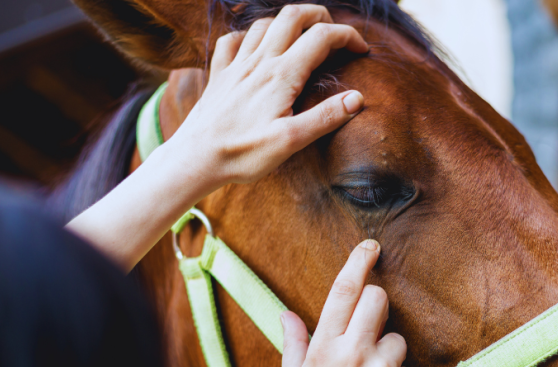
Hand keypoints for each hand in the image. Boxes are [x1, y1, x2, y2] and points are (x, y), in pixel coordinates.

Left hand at [67, 5, 367, 272]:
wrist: (194, 159)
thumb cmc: (242, 154)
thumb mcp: (291, 141)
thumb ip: (325, 117)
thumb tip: (357, 98)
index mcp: (281, 75)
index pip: (322, 37)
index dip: (348, 37)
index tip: (362, 50)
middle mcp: (258, 62)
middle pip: (293, 16)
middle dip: (319, 15)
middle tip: (334, 32)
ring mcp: (235, 66)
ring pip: (263, 23)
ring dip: (287, 22)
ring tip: (301, 37)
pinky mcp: (218, 76)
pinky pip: (231, 41)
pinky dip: (247, 36)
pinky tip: (252, 48)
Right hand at [281, 240, 417, 366]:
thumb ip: (294, 346)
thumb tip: (287, 314)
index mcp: (323, 349)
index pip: (343, 291)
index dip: (358, 262)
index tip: (370, 246)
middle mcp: (353, 353)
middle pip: (377, 300)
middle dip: (376, 305)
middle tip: (369, 328)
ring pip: (396, 338)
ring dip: (387, 352)